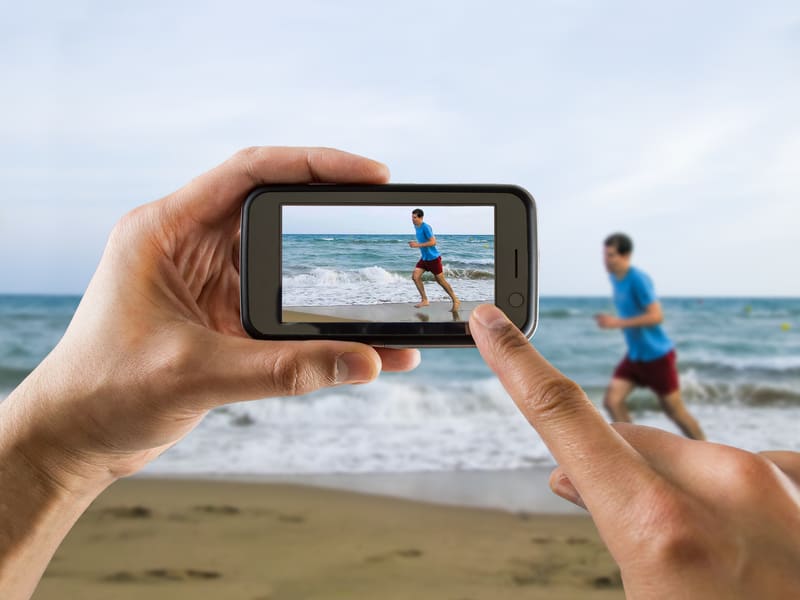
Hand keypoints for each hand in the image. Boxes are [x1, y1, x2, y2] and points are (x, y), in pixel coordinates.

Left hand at [5, 147, 420, 491]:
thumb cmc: (104, 391)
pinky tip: (356, 344)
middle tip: (385, 214)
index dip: (315, 165)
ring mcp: (208, 281)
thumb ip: (285, 370)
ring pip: (286, 263)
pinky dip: (319, 323)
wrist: (74, 437)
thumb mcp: (196, 374)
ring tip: (381, 288)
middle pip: (276, 208)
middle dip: (334, 212)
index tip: (371, 174)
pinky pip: (283, 309)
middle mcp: (189, 245)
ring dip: (330, 279)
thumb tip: (367, 361)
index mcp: (166, 230)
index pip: (251, 173)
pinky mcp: (222, 317)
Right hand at [470, 304, 799, 597]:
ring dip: (673, 488)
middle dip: (613, 473)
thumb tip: (576, 482)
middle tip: (610, 523)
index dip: (517, 362)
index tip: (491, 321)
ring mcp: (781, 485)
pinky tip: (745, 540)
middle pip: (631, 446)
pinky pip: (746, 470)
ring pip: (690, 458)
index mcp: (663, 530)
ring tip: (694, 554)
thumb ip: (613, 529)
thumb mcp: (648, 593)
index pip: (564, 417)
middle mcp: (727, 488)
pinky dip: (730, 494)